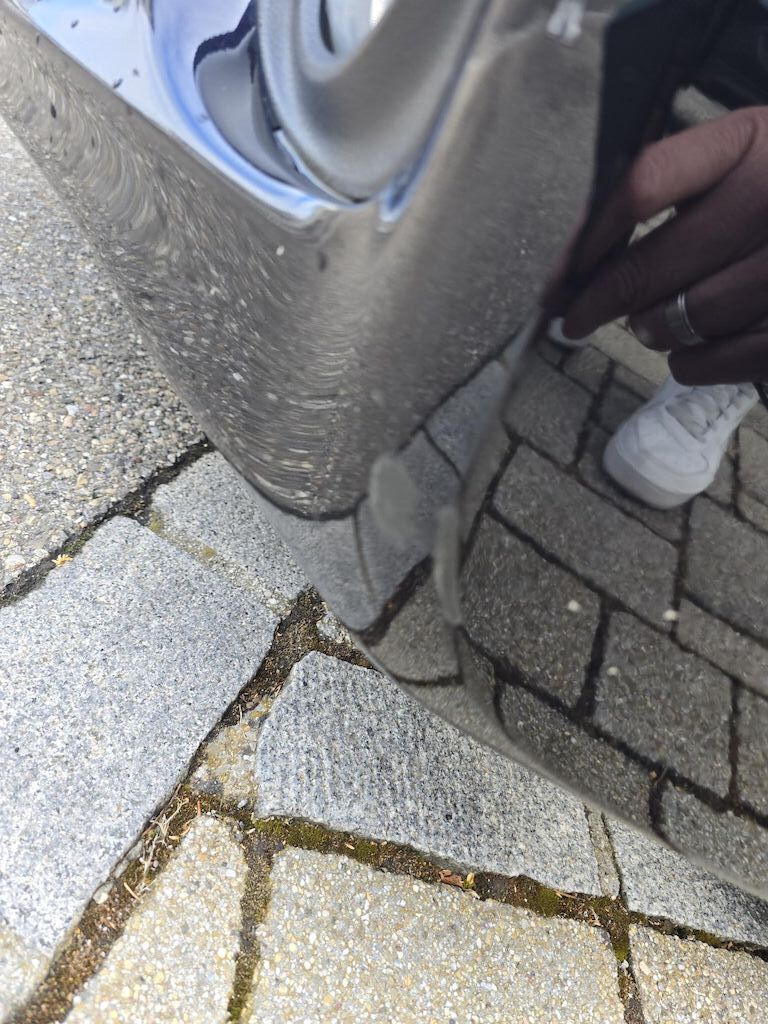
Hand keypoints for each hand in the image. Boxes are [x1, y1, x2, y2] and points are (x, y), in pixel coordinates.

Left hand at [558, 106, 767, 385]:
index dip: (585, 240)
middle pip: (648, 266)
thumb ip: (671, 189)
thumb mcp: (745, 154)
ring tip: (648, 323)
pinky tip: (686, 351)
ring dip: (650, 329)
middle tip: (577, 317)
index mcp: (752, 141)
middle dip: (598, 301)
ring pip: (682, 319)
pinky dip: (690, 363)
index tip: (557, 278)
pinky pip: (720, 361)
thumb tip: (579, 264)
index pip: (641, 185)